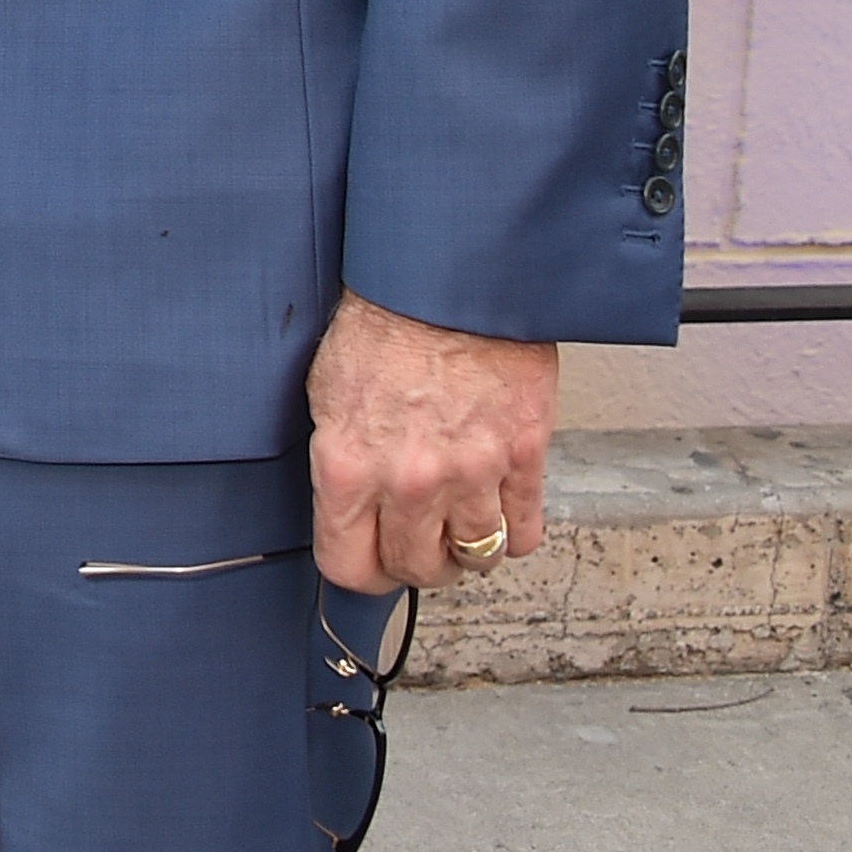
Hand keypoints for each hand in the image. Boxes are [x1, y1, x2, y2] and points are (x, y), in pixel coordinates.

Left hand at [305, 291, 554, 590]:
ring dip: (465, 550)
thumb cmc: (382, 325)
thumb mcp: (326, 393)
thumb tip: (345, 505)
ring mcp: (472, 474)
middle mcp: (410, 481)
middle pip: (416, 570)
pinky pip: (524, 532)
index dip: (359, 568)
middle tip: (415, 539)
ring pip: (475, 560)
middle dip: (413, 561)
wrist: (444, 282)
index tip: (367, 559)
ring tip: (457, 523)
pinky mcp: (524, 458)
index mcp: (350, 465)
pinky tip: (497, 509)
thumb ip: (339, 459)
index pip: (348, 565)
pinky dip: (513, 532)